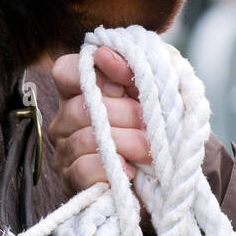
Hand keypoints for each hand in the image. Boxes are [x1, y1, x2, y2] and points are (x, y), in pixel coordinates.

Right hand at [48, 47, 150, 196]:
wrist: (171, 177)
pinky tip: (130, 172)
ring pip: (84, 138)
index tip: (124, 87)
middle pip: (79, 107)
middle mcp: (65, 121)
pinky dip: (112, 169)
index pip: (65, 70)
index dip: (93, 74)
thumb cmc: (160, 130)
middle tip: (151, 128)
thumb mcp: (155, 92)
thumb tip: (105, 54)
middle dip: (125, 115)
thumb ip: (133, 67)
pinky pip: (83, 169)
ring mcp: (64, 152)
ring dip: (126, 143)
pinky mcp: (71, 182)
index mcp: (81, 93)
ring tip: (149, 153)